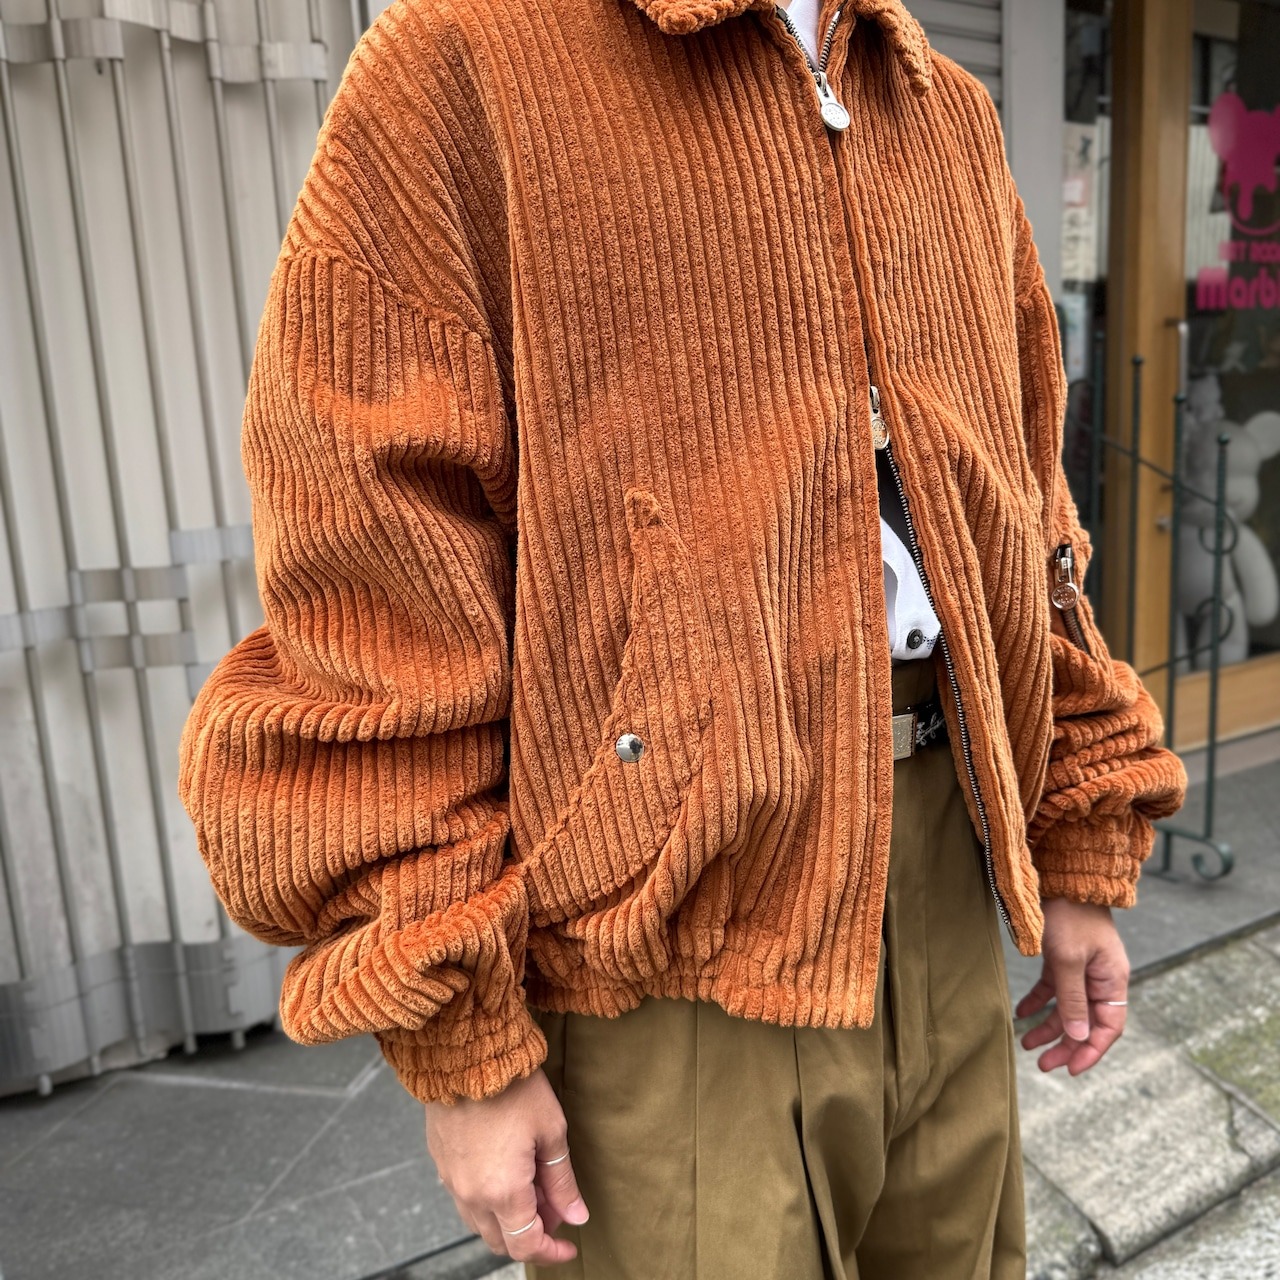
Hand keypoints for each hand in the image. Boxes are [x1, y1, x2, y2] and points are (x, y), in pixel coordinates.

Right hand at [425, 1067, 588, 1265]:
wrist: (467, 1055)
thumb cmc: (514, 1087)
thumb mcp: (551, 1131)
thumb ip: (562, 1181)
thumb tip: (576, 1216)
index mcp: (503, 1192)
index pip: (526, 1245)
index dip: (551, 1251)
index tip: (569, 1246)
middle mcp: (472, 1195)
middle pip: (501, 1240)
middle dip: (531, 1234)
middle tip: (555, 1207)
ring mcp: (451, 1180)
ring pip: (480, 1222)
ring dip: (508, 1219)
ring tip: (533, 1186)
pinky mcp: (441, 1162)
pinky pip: (464, 1198)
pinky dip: (487, 1200)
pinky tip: (505, 1171)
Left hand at [1015, 898, 1128, 1075]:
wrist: (1062, 877)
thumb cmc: (1069, 916)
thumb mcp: (1068, 959)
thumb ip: (1072, 998)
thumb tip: (1079, 1036)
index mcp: (1112, 981)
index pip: (1108, 1028)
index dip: (1090, 1051)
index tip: (1070, 1069)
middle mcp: (1100, 978)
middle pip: (1085, 1021)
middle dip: (1065, 1044)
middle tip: (1043, 1065)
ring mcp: (1083, 968)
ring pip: (1068, 1007)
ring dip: (1049, 1026)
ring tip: (1027, 1045)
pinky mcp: (1064, 958)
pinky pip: (1054, 988)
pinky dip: (1039, 1002)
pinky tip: (1021, 1013)